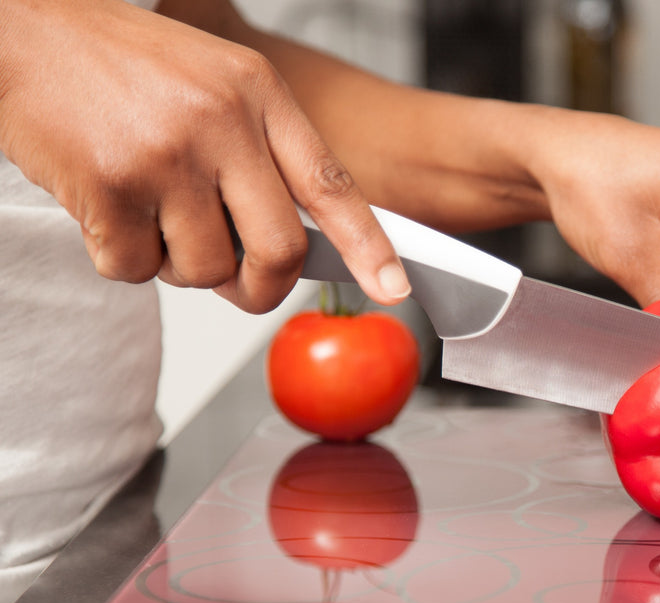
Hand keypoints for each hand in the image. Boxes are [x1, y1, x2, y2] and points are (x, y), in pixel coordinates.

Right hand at [0, 0, 408, 312]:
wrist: (23, 28)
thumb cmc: (119, 62)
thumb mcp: (215, 83)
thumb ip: (259, 153)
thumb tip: (289, 244)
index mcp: (258, 93)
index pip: (331, 184)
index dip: (370, 245)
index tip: (393, 288)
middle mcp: (221, 122)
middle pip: (278, 250)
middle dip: (262, 287)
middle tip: (242, 285)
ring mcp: (165, 154)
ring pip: (205, 269)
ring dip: (178, 263)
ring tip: (149, 212)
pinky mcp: (108, 185)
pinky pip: (136, 270)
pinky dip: (122, 257)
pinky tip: (106, 208)